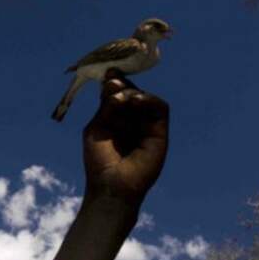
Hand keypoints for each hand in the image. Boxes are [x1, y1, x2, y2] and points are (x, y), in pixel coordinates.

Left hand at [82, 69, 169, 203]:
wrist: (111, 185)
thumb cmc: (99, 160)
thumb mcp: (98, 127)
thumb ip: (106, 106)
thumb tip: (114, 82)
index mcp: (115, 117)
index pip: (117, 92)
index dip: (113, 81)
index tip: (106, 74)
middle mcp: (132, 119)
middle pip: (132, 91)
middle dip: (122, 85)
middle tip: (112, 83)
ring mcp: (146, 125)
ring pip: (145, 97)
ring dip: (133, 92)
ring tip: (120, 97)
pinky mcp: (160, 132)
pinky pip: (160, 107)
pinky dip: (149, 99)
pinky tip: (135, 100)